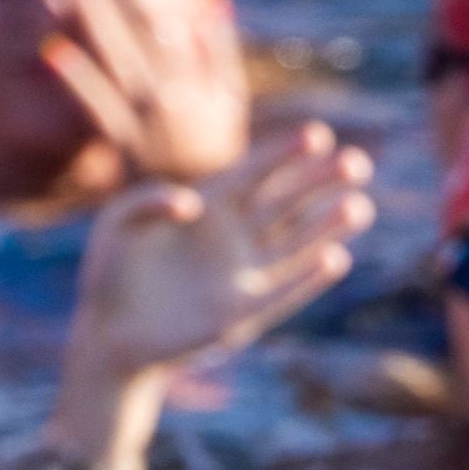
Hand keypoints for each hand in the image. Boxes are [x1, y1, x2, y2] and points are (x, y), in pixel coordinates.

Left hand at [41, 0, 248, 182]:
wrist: (205, 219)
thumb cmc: (217, 156)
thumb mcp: (231, 104)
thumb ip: (222, 52)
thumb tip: (215, 2)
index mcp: (191, 82)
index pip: (157, 22)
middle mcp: (167, 99)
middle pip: (131, 36)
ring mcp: (143, 123)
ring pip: (112, 62)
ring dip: (87, 24)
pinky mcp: (122, 149)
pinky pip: (96, 108)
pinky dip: (76, 78)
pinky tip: (52, 52)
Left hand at [47, 122, 374, 469]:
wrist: (109, 334)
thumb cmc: (109, 274)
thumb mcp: (116, 224)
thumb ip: (147, 200)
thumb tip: (193, 203)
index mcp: (210, 206)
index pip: (257, 172)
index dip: (286, 153)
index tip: (317, 135)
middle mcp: (233, 237)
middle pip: (288, 203)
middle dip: (322, 182)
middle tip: (356, 164)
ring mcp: (241, 276)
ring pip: (295, 245)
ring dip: (327, 227)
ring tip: (359, 206)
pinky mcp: (240, 315)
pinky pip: (283, 293)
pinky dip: (308, 278)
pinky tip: (335, 258)